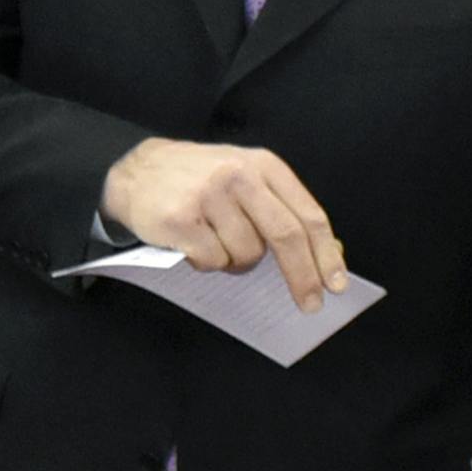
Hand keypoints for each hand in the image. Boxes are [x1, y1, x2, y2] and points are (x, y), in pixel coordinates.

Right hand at [101, 137, 346, 310]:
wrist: (135, 170)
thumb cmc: (200, 182)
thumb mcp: (246, 182)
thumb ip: (282, 211)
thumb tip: (328, 253)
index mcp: (263, 165)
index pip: (307, 214)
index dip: (325, 253)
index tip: (335, 285)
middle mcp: (239, 175)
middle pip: (286, 236)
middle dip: (302, 277)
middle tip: (310, 305)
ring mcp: (209, 196)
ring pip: (245, 255)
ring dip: (235, 263)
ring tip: (215, 243)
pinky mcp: (181, 219)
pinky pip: (212, 262)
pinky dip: (207, 263)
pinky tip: (192, 244)